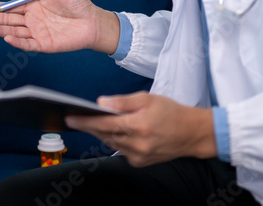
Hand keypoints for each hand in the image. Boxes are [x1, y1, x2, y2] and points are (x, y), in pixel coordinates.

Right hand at [0, 0, 116, 53]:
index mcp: (33, 6)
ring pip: (13, 31)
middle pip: (7, 20)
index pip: (10, 7)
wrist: (94, 21)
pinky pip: (27, 43)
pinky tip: (6, 37)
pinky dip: (17, 41)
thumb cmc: (79, 3)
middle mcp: (32, 20)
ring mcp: (37, 33)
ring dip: (0, 29)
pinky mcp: (44, 44)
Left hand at [65, 92, 216, 166]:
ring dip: (101, 133)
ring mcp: (138, 156)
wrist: (192, 134)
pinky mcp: (140, 163)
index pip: (104, 124)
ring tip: (90, 122)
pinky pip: (120, 151)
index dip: (85, 121)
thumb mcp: (147, 98)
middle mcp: (137, 144)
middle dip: (89, 126)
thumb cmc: (170, 112)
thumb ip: (122, 101)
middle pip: (104, 135)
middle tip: (75, 118)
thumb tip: (101, 102)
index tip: (70, 118)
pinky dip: (115, 140)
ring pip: (111, 144)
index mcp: (139, 125)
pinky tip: (113, 132)